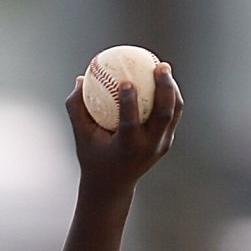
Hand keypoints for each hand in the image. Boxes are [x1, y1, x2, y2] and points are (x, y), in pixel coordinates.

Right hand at [64, 60, 182, 191]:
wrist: (113, 185)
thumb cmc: (93, 156)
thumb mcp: (81, 136)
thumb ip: (77, 108)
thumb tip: (79, 79)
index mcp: (126, 148)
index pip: (130, 123)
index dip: (129, 102)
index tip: (125, 81)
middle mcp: (148, 147)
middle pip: (163, 115)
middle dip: (164, 88)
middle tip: (159, 66)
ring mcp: (160, 146)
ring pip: (172, 113)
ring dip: (171, 89)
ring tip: (163, 67)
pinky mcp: (166, 142)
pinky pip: (172, 115)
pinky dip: (169, 96)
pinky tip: (162, 79)